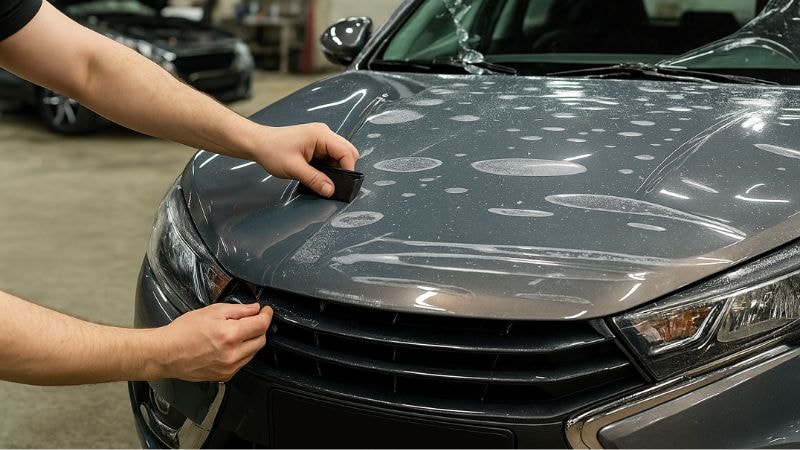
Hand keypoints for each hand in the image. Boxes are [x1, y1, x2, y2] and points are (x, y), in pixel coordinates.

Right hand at [153, 303, 272, 381]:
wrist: (166, 353)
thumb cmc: (183, 332)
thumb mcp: (211, 312)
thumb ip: (238, 310)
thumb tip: (254, 309)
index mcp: (230, 335)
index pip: (261, 325)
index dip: (267, 315)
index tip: (266, 311)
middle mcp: (232, 354)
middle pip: (261, 340)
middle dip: (260, 328)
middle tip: (252, 320)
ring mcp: (229, 367)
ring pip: (253, 353)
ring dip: (251, 341)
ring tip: (236, 333)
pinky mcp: (225, 376)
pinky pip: (242, 363)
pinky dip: (241, 353)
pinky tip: (229, 346)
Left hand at [248, 123, 359, 196]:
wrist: (258, 143)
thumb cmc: (272, 150)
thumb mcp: (294, 168)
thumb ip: (315, 179)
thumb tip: (331, 190)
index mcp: (321, 135)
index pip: (347, 152)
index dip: (348, 169)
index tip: (342, 184)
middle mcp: (324, 133)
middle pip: (347, 152)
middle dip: (344, 169)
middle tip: (332, 183)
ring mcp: (321, 138)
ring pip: (340, 155)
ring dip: (335, 168)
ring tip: (321, 178)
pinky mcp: (317, 144)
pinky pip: (331, 156)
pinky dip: (328, 167)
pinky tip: (317, 173)